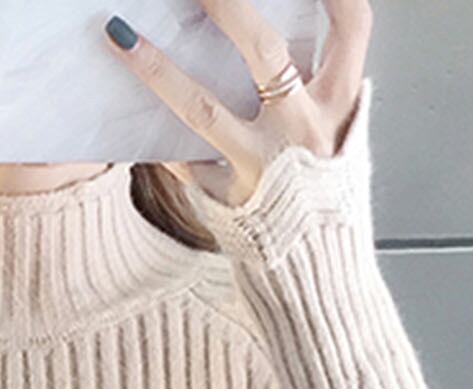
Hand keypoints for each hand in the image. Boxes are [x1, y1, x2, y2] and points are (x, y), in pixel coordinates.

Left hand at [103, 0, 371, 207]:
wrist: (321, 277)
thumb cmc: (328, 204)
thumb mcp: (344, 140)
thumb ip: (323, 91)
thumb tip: (298, 43)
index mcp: (339, 107)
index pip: (351, 24)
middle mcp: (302, 130)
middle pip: (264, 50)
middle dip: (227, 5)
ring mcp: (262, 166)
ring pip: (204, 109)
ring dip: (157, 69)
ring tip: (121, 36)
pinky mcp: (231, 201)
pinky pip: (189, 166)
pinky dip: (166, 149)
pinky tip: (137, 128)